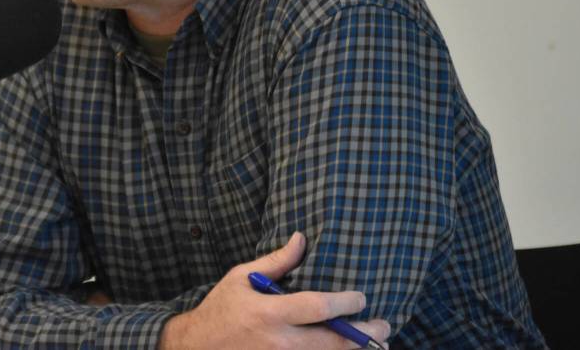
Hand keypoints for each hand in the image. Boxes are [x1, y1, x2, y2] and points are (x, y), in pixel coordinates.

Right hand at [158, 232, 389, 348]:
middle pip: (330, 342)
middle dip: (361, 335)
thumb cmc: (221, 307)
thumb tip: (301, 239)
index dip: (344, 303)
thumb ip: (276, 262)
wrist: (196, 346)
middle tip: (384, 327)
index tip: (361, 297)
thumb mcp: (242, 277)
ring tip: (375, 344)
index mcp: (269, 312)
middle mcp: (278, 341)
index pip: (316, 308)